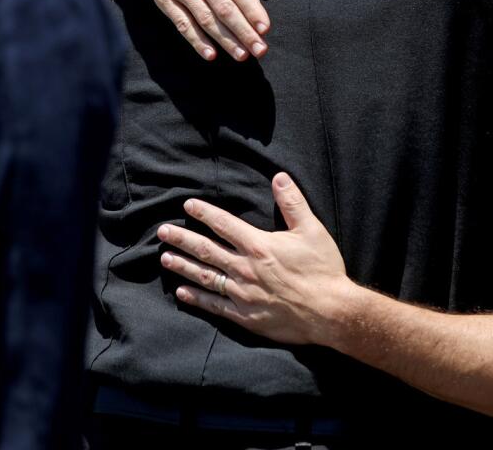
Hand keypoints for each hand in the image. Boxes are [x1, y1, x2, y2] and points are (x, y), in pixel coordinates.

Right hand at [128, 0, 279, 61]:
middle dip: (243, 31)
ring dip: (224, 39)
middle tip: (261, 50)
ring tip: (242, 55)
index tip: (265, 28)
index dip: (251, 9)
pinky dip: (195, 39)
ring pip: (204, 19)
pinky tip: (210, 54)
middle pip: (223, 8)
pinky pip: (181, 22)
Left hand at [157, 173, 351, 345]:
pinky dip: (197, 298)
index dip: (204, 213)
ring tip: (165, 258)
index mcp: (259, 246)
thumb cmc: (322, 269)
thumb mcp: (312, 230)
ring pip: (205, 276)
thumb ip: (292, 203)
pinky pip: (214, 305)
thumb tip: (279, 177)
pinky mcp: (245, 315)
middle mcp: (245, 268)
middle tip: (163, 231)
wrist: (330, 312)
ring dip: (184, 266)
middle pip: (207, 249)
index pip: (224, 224)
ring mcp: (242, 293)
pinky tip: (182, 292)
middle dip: (183, 238)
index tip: (187, 206)